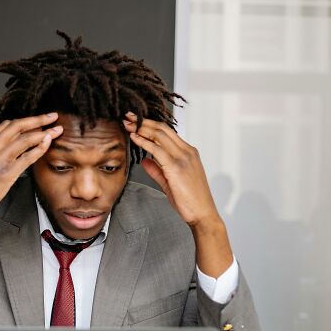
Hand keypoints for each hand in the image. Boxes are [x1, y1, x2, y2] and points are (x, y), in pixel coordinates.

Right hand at [0, 113, 62, 274]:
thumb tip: (9, 150)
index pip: (6, 125)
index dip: (25, 121)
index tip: (37, 120)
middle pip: (17, 126)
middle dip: (38, 119)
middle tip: (52, 117)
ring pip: (24, 139)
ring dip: (44, 133)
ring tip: (56, 130)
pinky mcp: (6, 174)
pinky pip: (27, 157)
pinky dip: (39, 149)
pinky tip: (48, 145)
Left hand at [122, 112, 218, 228]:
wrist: (202, 214)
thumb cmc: (189, 201)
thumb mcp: (170, 182)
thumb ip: (157, 170)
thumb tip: (144, 160)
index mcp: (188, 152)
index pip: (167, 132)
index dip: (150, 125)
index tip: (136, 121)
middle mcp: (187, 151)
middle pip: (163, 129)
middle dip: (144, 121)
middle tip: (129, 116)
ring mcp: (183, 158)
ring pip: (160, 135)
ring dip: (142, 128)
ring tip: (128, 123)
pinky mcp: (177, 167)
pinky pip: (157, 150)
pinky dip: (144, 142)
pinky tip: (134, 137)